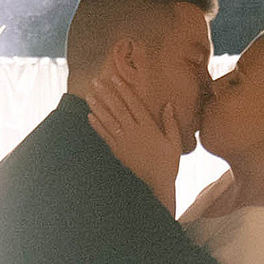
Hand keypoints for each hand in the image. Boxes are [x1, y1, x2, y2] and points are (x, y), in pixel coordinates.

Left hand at [85, 70, 181, 204]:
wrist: (157, 184)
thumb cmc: (168, 163)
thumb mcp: (175, 142)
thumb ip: (170, 122)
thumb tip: (168, 104)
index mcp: (148, 127)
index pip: (133, 104)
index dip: (123, 90)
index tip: (114, 78)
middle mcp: (134, 132)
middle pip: (117, 109)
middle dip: (106, 94)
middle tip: (95, 81)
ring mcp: (124, 142)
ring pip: (108, 121)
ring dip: (98, 107)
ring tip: (89, 95)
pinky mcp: (118, 152)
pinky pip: (105, 136)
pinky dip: (97, 126)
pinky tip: (90, 116)